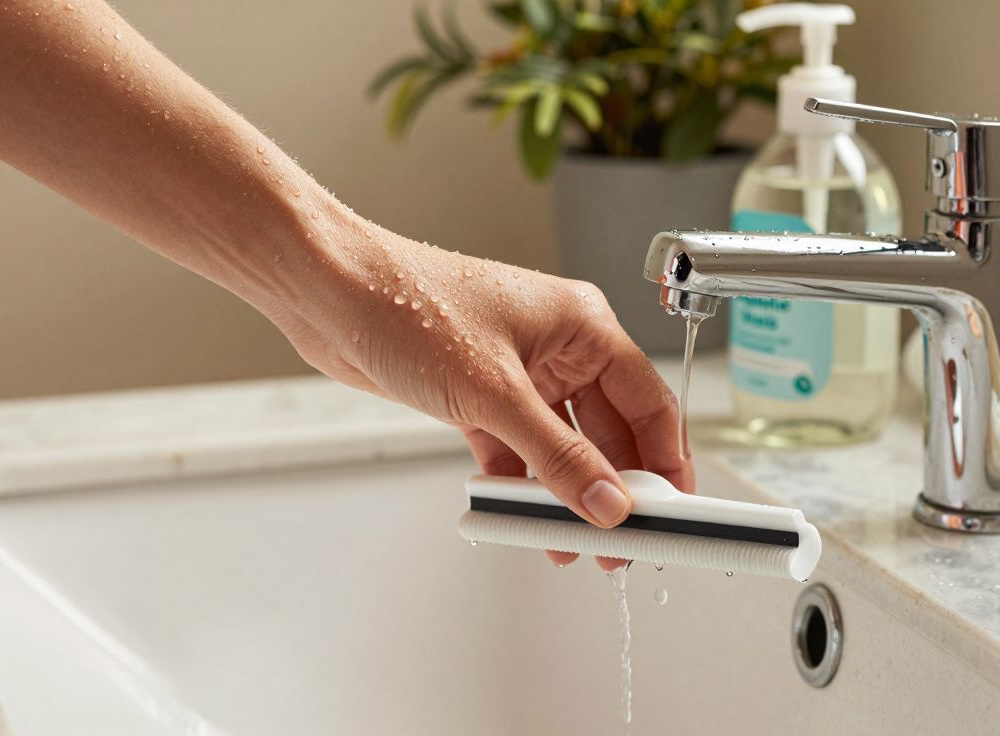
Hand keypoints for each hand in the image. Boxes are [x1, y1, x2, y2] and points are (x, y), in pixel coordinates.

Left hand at [266, 213, 694, 570]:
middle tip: (620, 539)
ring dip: (565, 491)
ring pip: (561, 443)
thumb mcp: (495, 393)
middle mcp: (557, 346)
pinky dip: (519, 481)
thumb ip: (557, 456)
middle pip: (608, 428)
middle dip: (615, 485)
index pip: (648, 400)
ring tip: (571, 540)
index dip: (666, 458)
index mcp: (582, 324)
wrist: (327, 292)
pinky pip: (516, 446)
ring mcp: (517, 370)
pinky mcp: (479, 392)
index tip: (672, 507)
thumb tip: (606, 501)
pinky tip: (521, 515)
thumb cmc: (408, 302)